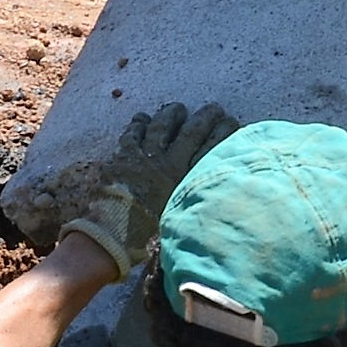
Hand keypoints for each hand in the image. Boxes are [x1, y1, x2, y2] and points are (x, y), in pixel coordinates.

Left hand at [62, 101, 239, 276]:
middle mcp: (168, 164)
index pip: (212, 148)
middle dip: (206, 117)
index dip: (223, 132)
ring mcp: (144, 158)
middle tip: (215, 108)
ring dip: (171, 116)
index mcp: (186, 180)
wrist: (115, 238)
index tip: (231, 122)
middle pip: (191, 132)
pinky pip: (132, 134)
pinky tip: (143, 118)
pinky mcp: (122, 158)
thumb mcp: (182, 219)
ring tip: (179, 108)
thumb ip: (195, 200)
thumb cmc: (150, 237)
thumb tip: (211, 193)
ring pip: (161, 128)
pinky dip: (138, 125)